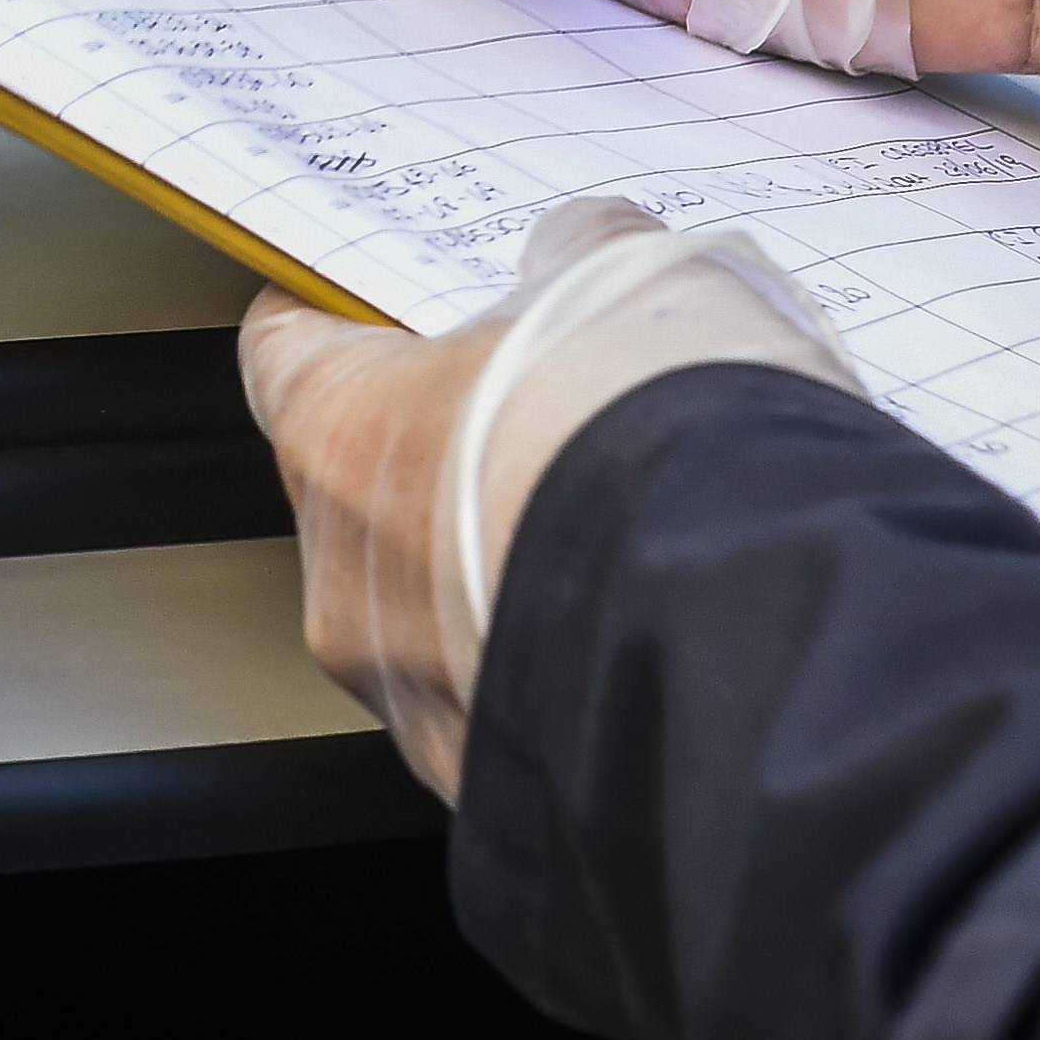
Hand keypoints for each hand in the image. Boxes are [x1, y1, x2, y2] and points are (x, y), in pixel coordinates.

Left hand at [237, 198, 864, 799]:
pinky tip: (651, 610)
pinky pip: (513, 697)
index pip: (283, 354)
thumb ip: (576, 262)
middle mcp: (348, 581)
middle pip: (366, 493)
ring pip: (437, 613)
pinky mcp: (499, 782)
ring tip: (628, 525)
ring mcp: (415, 698)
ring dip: (510, 567)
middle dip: (451, 455)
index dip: (338, 319)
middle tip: (550, 413)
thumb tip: (577, 257)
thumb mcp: (627, 279)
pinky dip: (567, 655)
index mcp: (341, 434)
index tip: (373, 303)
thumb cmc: (659, 437)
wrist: (755, 611)